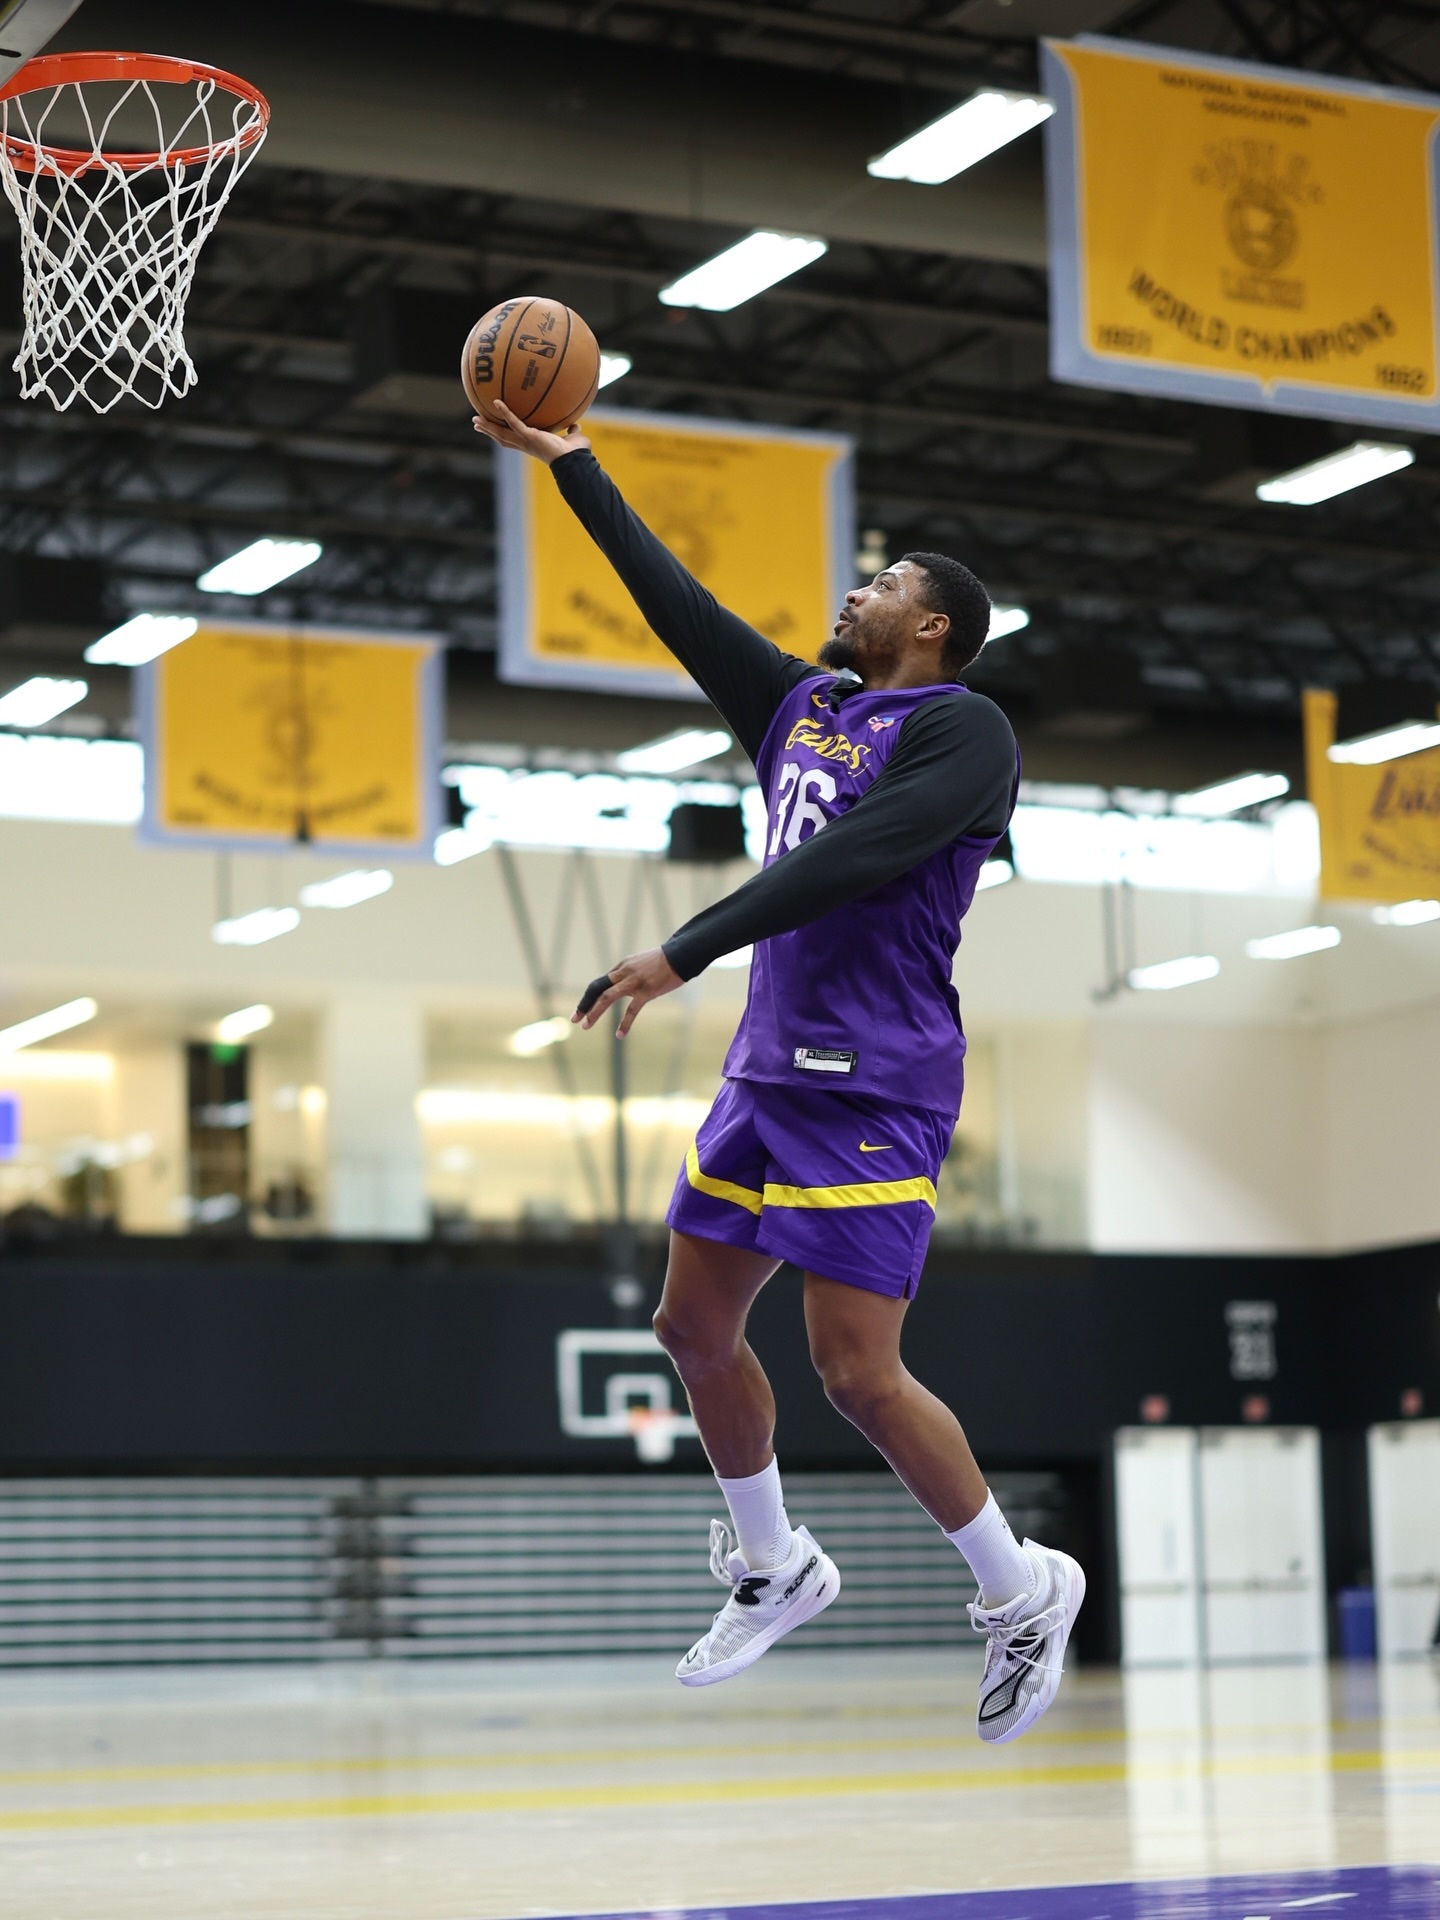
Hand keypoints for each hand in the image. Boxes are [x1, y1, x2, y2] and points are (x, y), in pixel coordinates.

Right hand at [471, 399, 590, 464]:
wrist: (576, 461)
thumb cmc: (576, 454)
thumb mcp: (573, 438)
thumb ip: (572, 431)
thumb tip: (575, 425)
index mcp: (533, 445)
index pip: (514, 440)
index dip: (503, 435)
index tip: (494, 430)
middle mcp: (526, 444)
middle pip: (502, 437)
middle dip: (489, 430)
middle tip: (476, 424)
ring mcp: (525, 441)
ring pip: (501, 432)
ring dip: (488, 425)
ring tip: (475, 419)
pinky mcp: (528, 436)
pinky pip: (513, 422)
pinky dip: (505, 412)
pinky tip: (497, 402)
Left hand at [573, 948, 682, 1036]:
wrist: (680, 955)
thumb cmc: (663, 962)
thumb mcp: (640, 964)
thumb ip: (629, 974)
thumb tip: (622, 986)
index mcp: (621, 966)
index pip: (600, 984)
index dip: (588, 998)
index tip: (581, 1010)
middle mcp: (623, 973)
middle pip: (597, 989)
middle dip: (584, 1004)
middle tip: (574, 1019)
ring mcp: (634, 982)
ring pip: (607, 997)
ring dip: (594, 1012)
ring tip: (585, 1026)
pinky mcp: (646, 991)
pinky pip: (632, 1010)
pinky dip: (625, 1023)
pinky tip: (619, 1035)